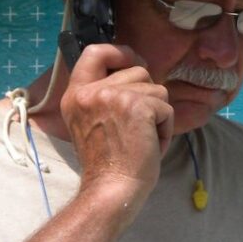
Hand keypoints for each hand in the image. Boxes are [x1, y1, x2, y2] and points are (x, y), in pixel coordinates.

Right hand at [60, 44, 173, 216]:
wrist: (111, 189)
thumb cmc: (108, 164)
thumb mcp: (94, 123)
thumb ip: (106, 97)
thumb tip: (139, 72)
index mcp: (76, 95)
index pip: (94, 52)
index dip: (119, 51)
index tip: (134, 61)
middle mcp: (90, 92)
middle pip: (138, 71)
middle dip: (148, 98)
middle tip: (137, 129)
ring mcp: (112, 96)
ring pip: (157, 89)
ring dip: (158, 116)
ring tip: (142, 140)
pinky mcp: (137, 105)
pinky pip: (166, 108)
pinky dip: (166, 129)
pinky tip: (150, 146)